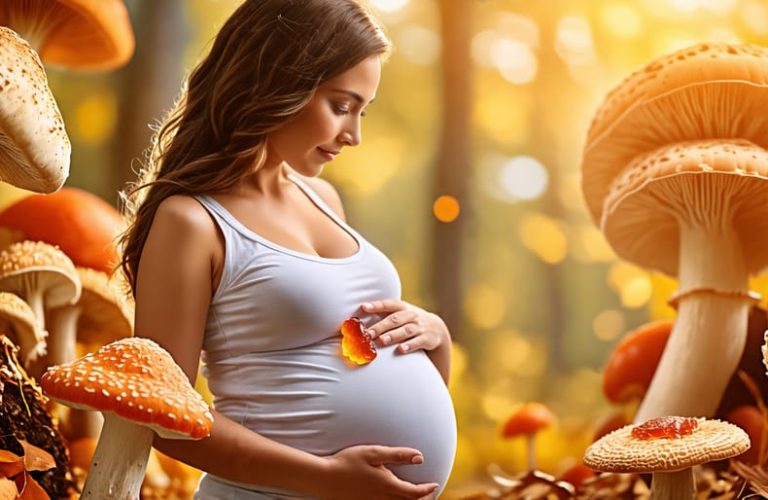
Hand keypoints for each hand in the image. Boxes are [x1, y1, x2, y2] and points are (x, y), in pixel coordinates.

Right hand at [317, 445, 438, 498]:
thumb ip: (398, 455)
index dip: (427, 490)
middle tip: (429, 493)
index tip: (435, 484)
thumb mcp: (374, 453)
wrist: (324, 478)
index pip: (414, 493)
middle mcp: (382, 498)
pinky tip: (393, 498)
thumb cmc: (348, 462)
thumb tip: (420, 458)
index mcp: (387, 485)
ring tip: (415, 497)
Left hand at [361, 300, 449, 353]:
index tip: (363, 307)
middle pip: (395, 319)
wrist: (436, 328)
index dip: (376, 305)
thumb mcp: (401, 314)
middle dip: (380, 326)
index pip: (389, 304)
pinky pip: (418, 342)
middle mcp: (412, 315)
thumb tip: (360, 320)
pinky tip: (401, 350)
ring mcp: (420, 327)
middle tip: (368, 334)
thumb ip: (384, 315)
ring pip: (406, 330)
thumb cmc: (410, 321)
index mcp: (403, 307)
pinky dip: (409, 345)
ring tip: (381, 341)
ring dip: (393, 335)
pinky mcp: (427, 338)